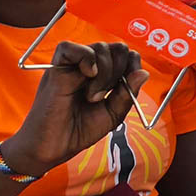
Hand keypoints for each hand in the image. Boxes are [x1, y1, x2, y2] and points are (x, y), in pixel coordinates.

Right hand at [2, 42, 148, 177]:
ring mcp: (70, 68)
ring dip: (104, 72)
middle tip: (107, 94)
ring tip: (93, 96)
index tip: (129, 84)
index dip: (132, 64)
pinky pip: (68, 48)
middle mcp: (86, 68)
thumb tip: (143, 73)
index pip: (123, 54)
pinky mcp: (55, 70)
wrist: (52, 148)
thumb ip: (127, 94)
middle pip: (114, 48)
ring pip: (97, 47)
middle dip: (120, 69)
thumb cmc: (78, 131)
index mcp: (101, 76)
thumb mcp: (112, 114)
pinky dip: (85, 57)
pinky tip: (88, 76)